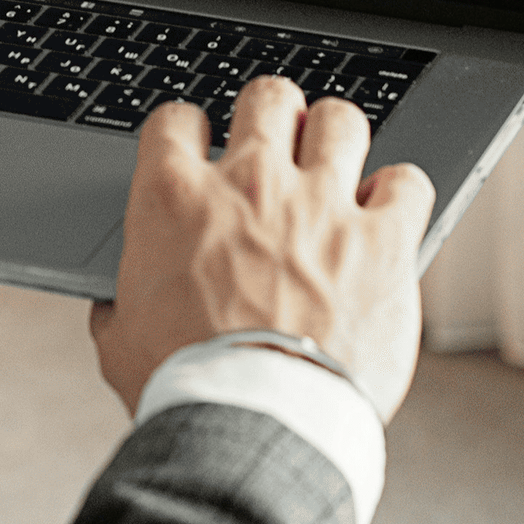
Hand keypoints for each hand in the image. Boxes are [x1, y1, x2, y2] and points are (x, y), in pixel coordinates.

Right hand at [90, 77, 431, 423]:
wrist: (254, 425)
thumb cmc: (187, 389)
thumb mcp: (122, 342)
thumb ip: (121, 307)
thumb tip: (116, 307)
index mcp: (175, 200)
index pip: (176, 119)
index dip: (189, 129)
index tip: (199, 145)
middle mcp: (250, 186)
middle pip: (268, 98)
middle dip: (274, 114)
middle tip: (278, 140)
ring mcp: (322, 207)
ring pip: (341, 121)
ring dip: (338, 138)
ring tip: (339, 162)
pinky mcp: (383, 243)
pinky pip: (408, 183)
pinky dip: (401, 193)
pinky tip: (391, 212)